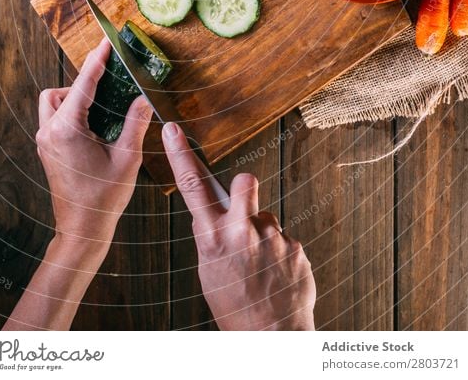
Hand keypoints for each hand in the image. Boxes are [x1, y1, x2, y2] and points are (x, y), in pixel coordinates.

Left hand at [36, 38, 152, 249]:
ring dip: (74, 97)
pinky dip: (71, 111)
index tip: (107, 42)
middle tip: (110, 83)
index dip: (98, 60)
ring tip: (102, 107)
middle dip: (85, 83)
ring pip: (53, 102)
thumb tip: (144, 97)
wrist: (82, 230)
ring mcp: (45, 141)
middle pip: (61, 90)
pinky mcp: (47, 149)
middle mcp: (50, 131)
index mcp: (67, 129)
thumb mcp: (127, 157)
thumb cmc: (103, 198)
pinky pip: (55, 117)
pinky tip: (95, 122)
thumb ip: (135, 122)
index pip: (84, 84)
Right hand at [162, 123, 315, 330]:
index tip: (172, 130)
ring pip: (266, 216)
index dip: (180, 154)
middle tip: (245, 212)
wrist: (272, 337)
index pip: (191, 187)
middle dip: (244, 189)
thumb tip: (208, 213)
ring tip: (261, 264)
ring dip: (263, 233)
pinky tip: (276, 275)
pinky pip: (284, 238)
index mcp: (212, 239)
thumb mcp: (208, 270)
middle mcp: (241, 233)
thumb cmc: (235, 305)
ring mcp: (271, 239)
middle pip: (244, 182)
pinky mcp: (295, 247)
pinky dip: (280, 253)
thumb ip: (210, 236)